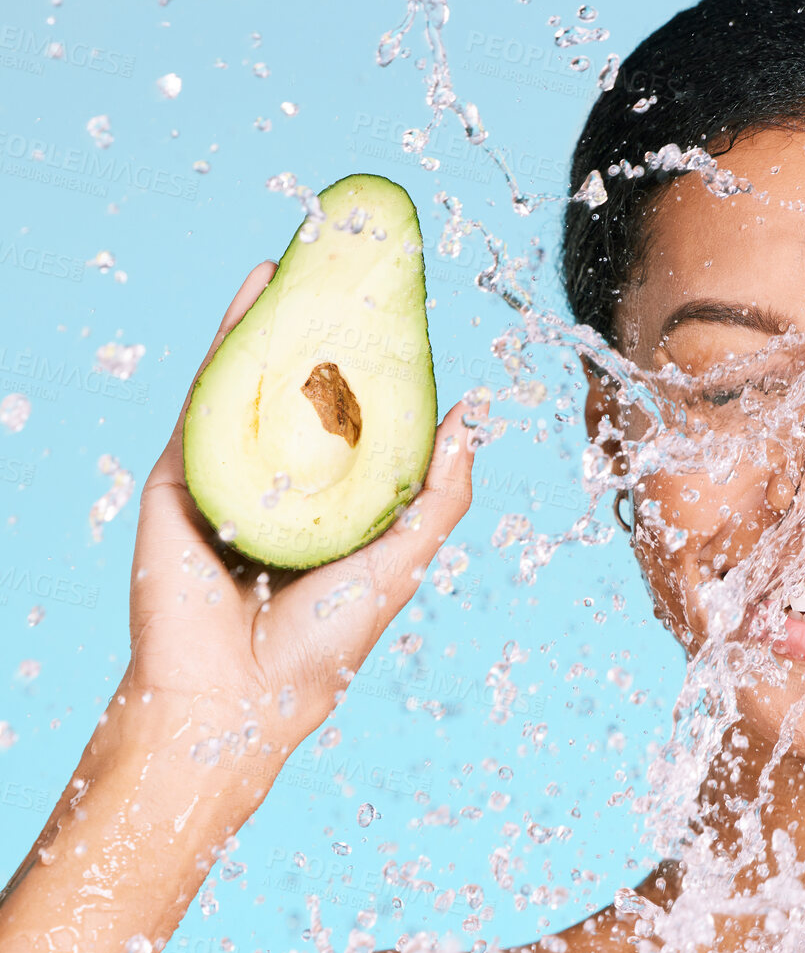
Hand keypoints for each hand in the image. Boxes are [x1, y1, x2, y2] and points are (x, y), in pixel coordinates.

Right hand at [124, 261, 482, 751]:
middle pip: (303, 389)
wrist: (233, 697)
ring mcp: (230, 474)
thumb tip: (474, 420)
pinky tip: (259, 292)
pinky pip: (211, 393)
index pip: (356, 421)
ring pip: (257, 379)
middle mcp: (281, 484)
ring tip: (307, 256)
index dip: (377, 367)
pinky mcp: (182, 473)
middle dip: (325, 327)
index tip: (401, 313)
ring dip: (279, 315)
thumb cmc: (322, 642)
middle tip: (354, 265)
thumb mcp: (401, 559)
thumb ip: (438, 494)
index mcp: (331, 506)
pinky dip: (233, 338)